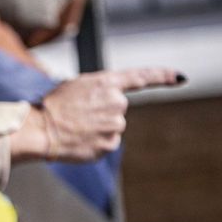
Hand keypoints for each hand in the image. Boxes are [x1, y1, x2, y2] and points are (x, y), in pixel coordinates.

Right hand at [9, 68, 182, 163]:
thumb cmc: (54, 106)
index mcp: (107, 82)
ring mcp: (115, 125)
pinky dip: (96, 142)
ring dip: (98, 128)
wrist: (41, 130)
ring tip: (77, 127)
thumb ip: (101, 90)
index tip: (181, 77)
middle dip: (103, 112)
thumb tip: (113, 102)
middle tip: (79, 114)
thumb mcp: (77, 86)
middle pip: (118, 108)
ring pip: (113, 127)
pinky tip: (80, 140)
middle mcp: (116, 102)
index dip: (163, 76)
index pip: (141, 77)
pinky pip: (108, 142)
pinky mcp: (110, 144)